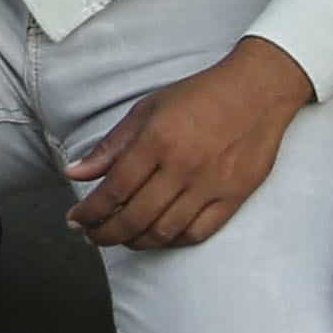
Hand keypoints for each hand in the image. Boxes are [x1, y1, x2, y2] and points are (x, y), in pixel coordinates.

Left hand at [64, 38, 316, 249]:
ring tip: (122, 238)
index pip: (114, 190)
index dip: (90, 212)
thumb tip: (74, 173)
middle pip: (135, 217)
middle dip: (106, 234)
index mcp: (157, 141)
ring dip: (136, 242)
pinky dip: (172, 241)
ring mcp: (210, 185)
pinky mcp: (233, 197)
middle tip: (93, 236)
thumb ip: (111, 146)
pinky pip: (197, 233)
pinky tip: (158, 236)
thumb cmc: (199, 96)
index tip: (75, 220)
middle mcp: (182, 167)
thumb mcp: (148, 109)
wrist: (257, 91)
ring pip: (164, 231)